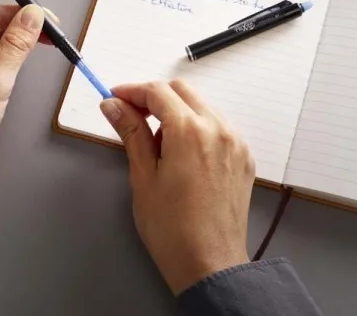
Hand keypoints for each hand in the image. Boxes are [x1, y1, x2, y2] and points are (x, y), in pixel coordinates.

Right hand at [99, 80, 254, 294]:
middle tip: (132, 117)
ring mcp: (235, 142)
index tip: (115, 98)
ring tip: (157, 145)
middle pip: (182, 91)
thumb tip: (113, 105)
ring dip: (176, 112)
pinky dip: (197, 128)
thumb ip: (131, 132)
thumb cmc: (171, 228)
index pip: (157, 92)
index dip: (132, 91)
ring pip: (202, 106)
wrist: (210, 265)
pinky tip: (182, 154)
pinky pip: (217, 126)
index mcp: (190, 131)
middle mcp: (218, 129)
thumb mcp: (143, 176)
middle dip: (154, 97)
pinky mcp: (244, 157)